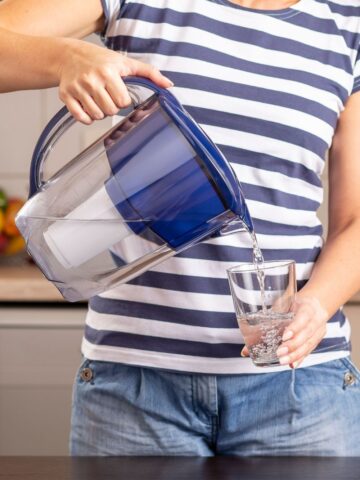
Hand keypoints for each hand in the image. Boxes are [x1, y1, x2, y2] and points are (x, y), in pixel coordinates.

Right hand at [57, 39, 172, 123]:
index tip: (119, 93)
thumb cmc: (100, 60)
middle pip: (110, 111)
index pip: (123, 102)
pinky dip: (87, 118)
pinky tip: (89, 108)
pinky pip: (81, 118)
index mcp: (108, 72)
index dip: (123, 101)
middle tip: (108, 97)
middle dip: (112, 107)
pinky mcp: (66, 96)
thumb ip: (149, 73)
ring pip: (97, 116)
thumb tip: (169, 85)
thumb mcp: (126, 63)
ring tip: (99, 100)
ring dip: (100, 113)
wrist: (69, 55)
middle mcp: (91, 80)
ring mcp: (78, 88)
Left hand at [240, 295, 328, 367]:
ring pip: (309, 344)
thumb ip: (267, 320)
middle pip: (306, 334)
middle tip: (279, 353)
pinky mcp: (317, 339)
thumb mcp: (282, 305)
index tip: (284, 336)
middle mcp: (316, 319)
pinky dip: (300, 358)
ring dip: (295, 355)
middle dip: (292, 345)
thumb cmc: (294, 303)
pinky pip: (310, 350)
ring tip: (283, 361)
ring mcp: (319, 331)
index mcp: (308, 307)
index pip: (303, 317)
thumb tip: (247, 344)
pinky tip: (292, 364)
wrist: (315, 303)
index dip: (295, 327)